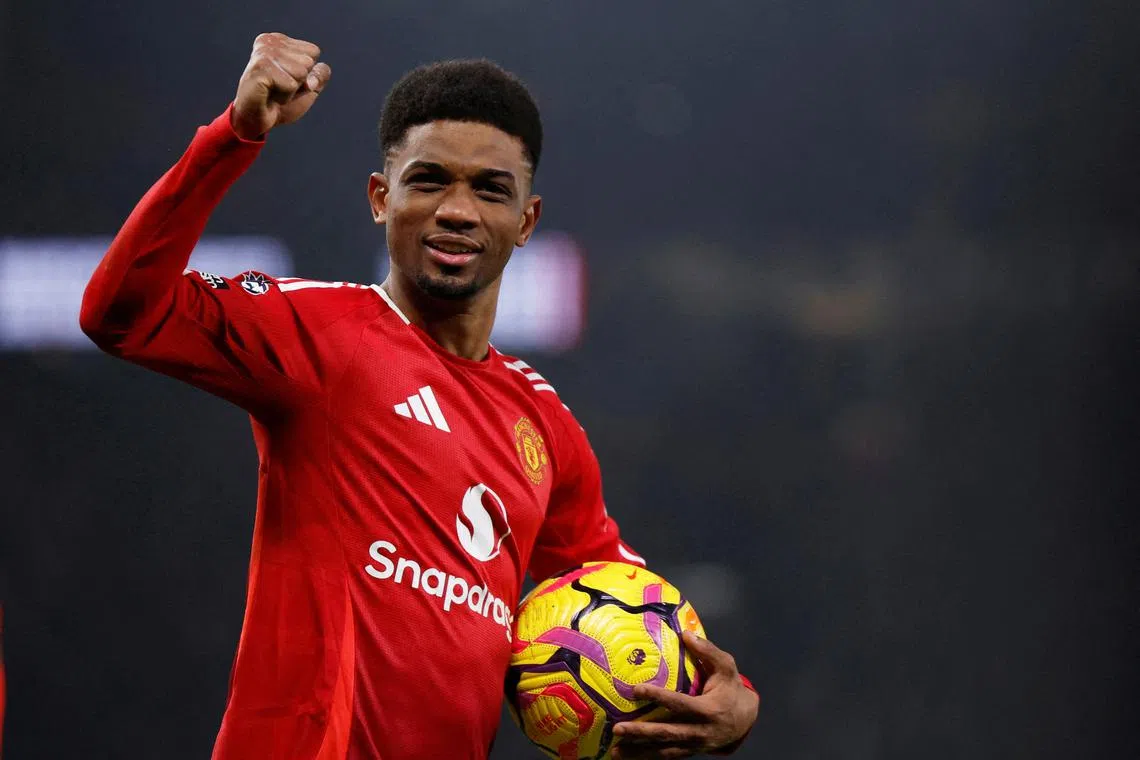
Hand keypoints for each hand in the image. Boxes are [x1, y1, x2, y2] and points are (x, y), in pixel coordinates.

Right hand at [231, 32, 330, 139]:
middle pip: (308, 62)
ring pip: (301, 72)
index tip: (286, 79)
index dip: (307, 73)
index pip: (313, 52)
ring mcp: (263, 53)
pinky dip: (284, 96)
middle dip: (299, 82)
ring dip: (291, 90)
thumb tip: (318, 71)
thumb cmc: (280, 102)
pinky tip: (269, 95)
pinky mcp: (260, 67)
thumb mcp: (308, 87)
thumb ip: (320, 75)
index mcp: (279, 40)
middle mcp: (269, 41)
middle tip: (279, 88)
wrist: (257, 120)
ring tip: (274, 91)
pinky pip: (291, 84)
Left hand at [611, 632, 758, 758]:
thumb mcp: (726, 667)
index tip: (635, 690)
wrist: (746, 720)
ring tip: (615, 751)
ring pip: (664, 751)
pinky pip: (666, 756)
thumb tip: (685, 633)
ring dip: (639, 752)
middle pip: (667, 733)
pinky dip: (647, 757)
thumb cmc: (732, 689)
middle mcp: (699, 731)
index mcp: (707, 710)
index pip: (679, 704)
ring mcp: (694, 745)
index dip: (657, 697)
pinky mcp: (689, 752)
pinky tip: (628, 756)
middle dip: (641, 733)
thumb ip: (707, 650)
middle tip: (617, 728)